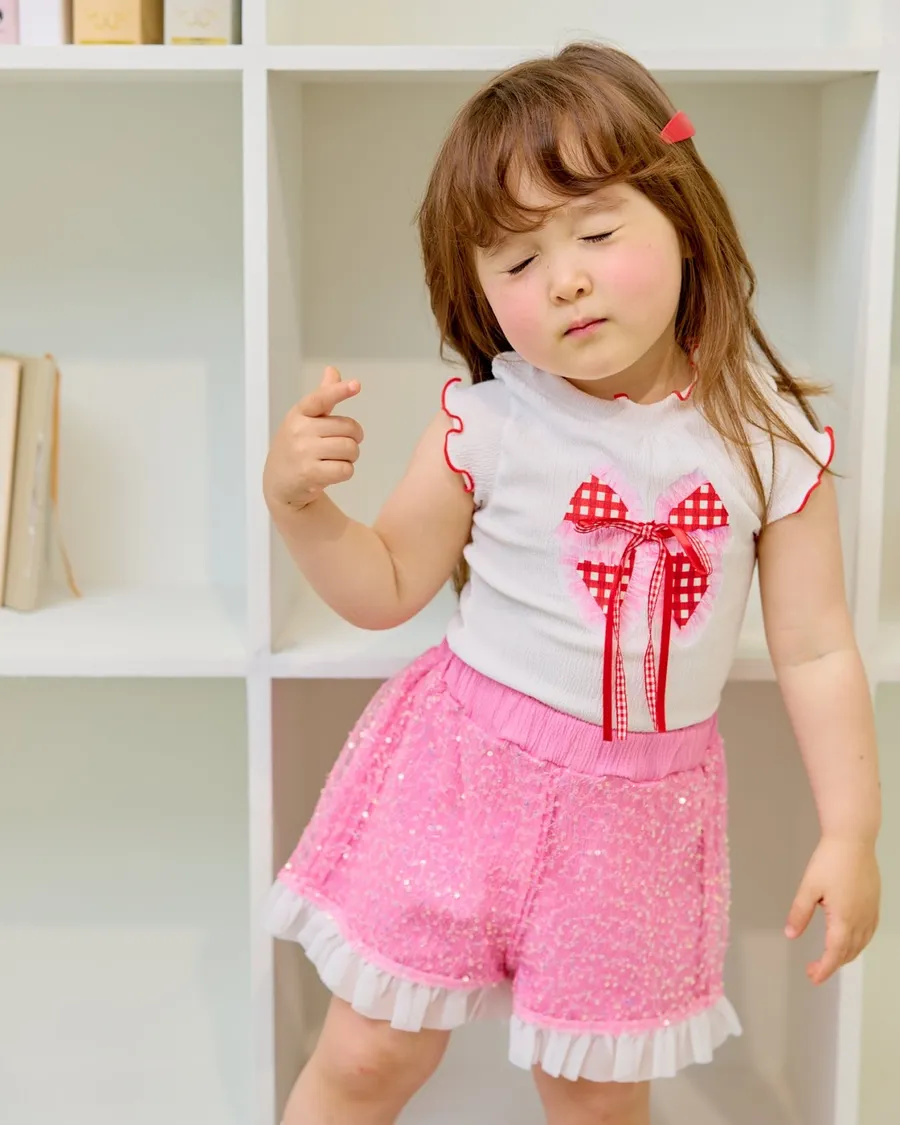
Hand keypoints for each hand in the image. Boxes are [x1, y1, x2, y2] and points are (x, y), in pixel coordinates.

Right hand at [263, 366, 362, 511]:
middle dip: (353, 439)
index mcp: (299, 413)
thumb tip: (332, 370)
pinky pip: (345, 469)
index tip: (356, 385)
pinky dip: (346, 472)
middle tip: (342, 446)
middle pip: (349, 428)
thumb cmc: (297, 446)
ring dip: (351, 457)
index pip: (321, 398)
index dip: (339, 391)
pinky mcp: (309, 473)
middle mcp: (299, 430)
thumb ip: (322, 396)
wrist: (279, 482)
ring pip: (350, 449)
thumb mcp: (304, 419)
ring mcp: (303, 452)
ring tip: (336, 460)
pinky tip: (332, 473)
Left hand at [785, 836, 880, 984]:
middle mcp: (861, 920)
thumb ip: (800, 913)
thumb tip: (790, 934)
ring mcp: (870, 912)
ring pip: (861, 944)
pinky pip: (869, 932)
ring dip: (845, 955)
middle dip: (831, 964)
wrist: (853, 840)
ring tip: (829, 958)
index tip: (812, 977)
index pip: (834, 953)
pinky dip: (859, 943)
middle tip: (814, 969)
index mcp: (844, 919)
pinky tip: (850, 939)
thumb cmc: (830, 860)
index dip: (824, 969)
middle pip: (848, 952)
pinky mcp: (874, 903)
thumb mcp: (808, 887)